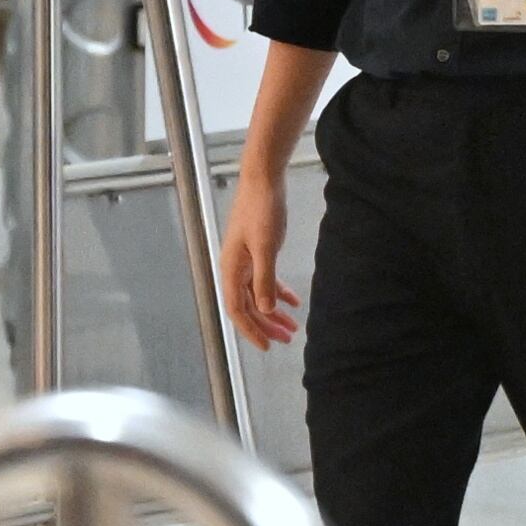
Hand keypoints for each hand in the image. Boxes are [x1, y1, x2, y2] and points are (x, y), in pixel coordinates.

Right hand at [221, 167, 299, 348]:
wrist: (263, 179)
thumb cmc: (262, 210)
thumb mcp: (266, 247)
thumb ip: (264, 279)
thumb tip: (265, 309)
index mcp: (231, 269)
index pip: (237, 309)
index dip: (251, 330)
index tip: (268, 346)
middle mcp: (235, 268)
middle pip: (248, 306)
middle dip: (266, 325)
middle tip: (287, 339)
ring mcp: (246, 260)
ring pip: (258, 295)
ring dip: (274, 312)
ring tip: (293, 327)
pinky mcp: (258, 251)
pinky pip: (266, 279)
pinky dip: (279, 292)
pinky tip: (294, 302)